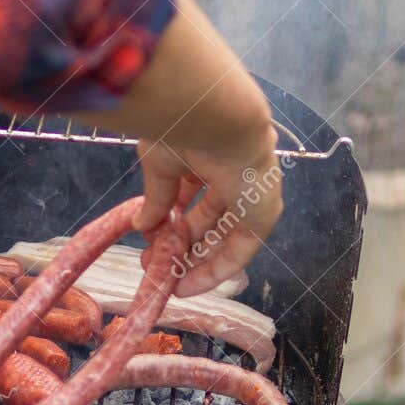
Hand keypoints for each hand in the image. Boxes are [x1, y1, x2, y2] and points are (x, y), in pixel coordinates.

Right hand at [131, 122, 281, 296]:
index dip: (171, 217)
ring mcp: (251, 196)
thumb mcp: (160, 166)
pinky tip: (187, 286)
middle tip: (153, 263)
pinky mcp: (262, 215)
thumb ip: (156, 198)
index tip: (149, 238)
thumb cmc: (184, 130)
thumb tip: (141, 226)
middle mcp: (235, 176)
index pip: (192, 193)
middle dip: (180, 243)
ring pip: (223, 237)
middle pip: (208, 219)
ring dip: (194, 261)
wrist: (215, 117)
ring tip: (167, 282)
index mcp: (211, 156)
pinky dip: (215, 270)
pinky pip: (239, 250)